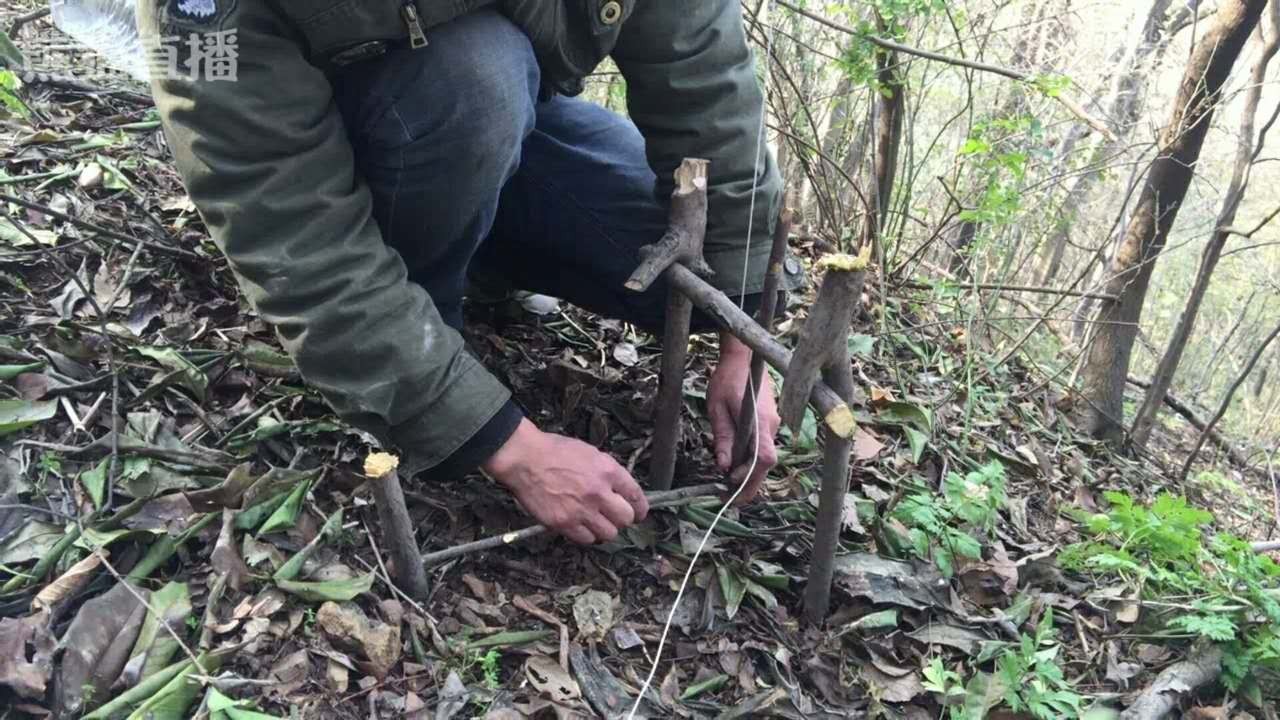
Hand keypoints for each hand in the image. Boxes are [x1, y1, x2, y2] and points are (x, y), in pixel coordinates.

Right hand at [482, 419, 648, 543]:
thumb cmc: (554, 451)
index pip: (636, 496)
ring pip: (609, 533)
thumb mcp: (590, 452)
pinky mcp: (564, 523)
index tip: (639, 513)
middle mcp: (599, 492)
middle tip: (615, 518)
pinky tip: (581, 527)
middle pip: (626, 519)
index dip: (640, 508)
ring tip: (597, 523)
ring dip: (605, 529)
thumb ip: (607, 472)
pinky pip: (586, 539)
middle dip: (623, 519)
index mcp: (608, 471)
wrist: (525, 458)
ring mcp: (582, 510)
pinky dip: (587, 535)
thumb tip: (619, 489)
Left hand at [707, 333, 780, 504]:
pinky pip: (762, 449)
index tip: (731, 483)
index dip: (750, 475)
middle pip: (766, 465)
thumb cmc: (727, 379)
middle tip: (728, 499)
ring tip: (727, 485)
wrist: (744, 358)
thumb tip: (724, 466)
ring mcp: (774, 425)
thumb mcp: (717, 408)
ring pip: (764, 459)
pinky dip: (750, 461)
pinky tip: (735, 466)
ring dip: (749, 474)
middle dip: (748, 485)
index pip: (764, 458)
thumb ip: (723, 438)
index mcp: (760, 421)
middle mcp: (772, 426)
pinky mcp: (770, 424)